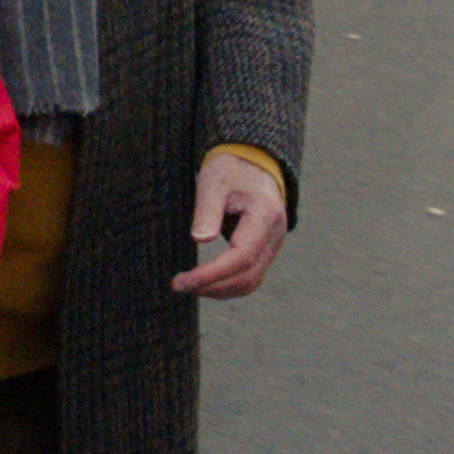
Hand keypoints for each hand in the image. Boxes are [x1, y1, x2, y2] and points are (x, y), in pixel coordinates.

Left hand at [171, 151, 288, 298]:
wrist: (253, 164)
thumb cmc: (230, 170)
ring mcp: (273, 245)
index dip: (212, 274)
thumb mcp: (213, 182)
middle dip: (212, 286)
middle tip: (178, 285)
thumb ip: (207, 210)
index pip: (241, 256)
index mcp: (264, 215)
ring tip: (188, 286)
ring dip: (220, 290)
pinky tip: (205, 282)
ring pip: (251, 281)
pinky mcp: (265, 250)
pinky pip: (250, 276)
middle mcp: (275, 235)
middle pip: (247, 275)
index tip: (183, 281)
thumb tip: (200, 240)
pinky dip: (228, 284)